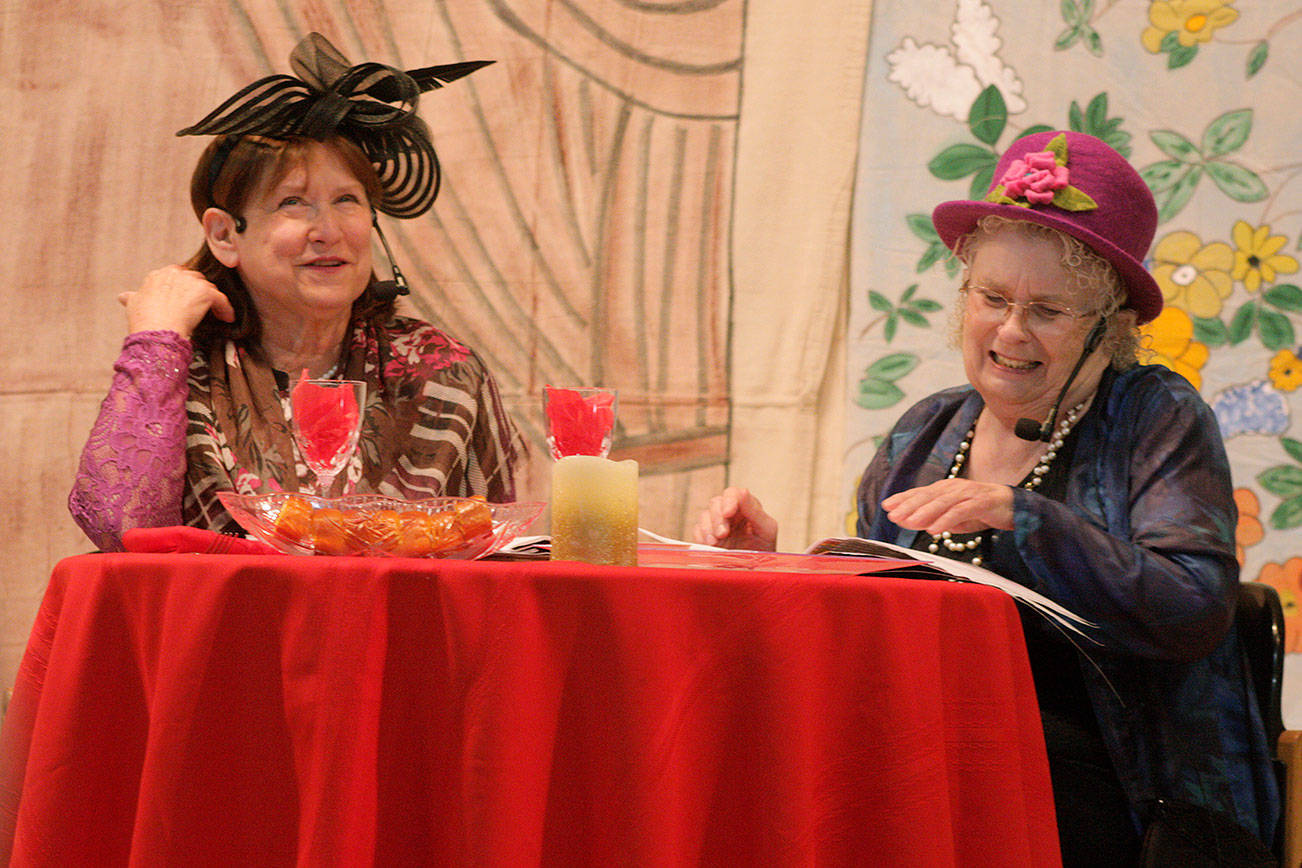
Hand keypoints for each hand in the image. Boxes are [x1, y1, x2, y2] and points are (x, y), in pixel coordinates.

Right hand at [118, 265, 234, 338]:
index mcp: (158, 275)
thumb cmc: (144, 321)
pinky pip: (221, 299)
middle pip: (195, 279)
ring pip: (209, 288)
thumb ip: (132, 297)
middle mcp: (175, 274)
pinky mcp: (205, 292)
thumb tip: (124, 296)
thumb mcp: (133, 305)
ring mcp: (191, 282)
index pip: (177, 276)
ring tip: (217, 314)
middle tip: (203, 307)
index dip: (183, 288)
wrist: (156, 330)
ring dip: (213, 300)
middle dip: (199, 292)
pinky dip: (226, 308)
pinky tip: (227, 318)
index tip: (186, 300)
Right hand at [693, 486, 778, 549]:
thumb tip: (742, 493)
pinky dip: (701, 537)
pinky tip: (710, 546)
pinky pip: (697, 530)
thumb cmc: (766, 550)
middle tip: (722, 534)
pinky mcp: (708, 537)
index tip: (728, 513)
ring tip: (715, 543)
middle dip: (717, 518)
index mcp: (746, 507)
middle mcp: (730, 513)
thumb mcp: (767, 530)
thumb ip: (755, 511)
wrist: (757, 573)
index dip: (729, 500)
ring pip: (704, 515)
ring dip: (707, 528)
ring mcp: (717, 524)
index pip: (734, 494)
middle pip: (716, 503)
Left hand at [880, 479, 1015, 536]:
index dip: (903, 498)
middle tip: (892, 516)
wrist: (1015, 506)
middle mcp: (955, 488)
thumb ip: (934, 518)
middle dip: (909, 505)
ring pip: (942, 502)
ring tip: (909, 523)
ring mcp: (968, 494)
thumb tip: (911, 523)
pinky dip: (946, 520)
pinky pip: (961, 512)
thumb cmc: (980, 511)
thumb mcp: (954, 517)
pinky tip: (935, 529)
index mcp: (946, 489)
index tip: (886, 506)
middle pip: (928, 496)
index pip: (921, 492)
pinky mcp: (982, 503)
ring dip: (924, 513)